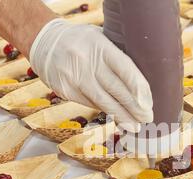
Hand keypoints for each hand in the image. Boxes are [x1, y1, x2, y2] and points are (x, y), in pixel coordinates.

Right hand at [30, 18, 153, 131]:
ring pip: (103, 102)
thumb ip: (116, 54)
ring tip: (135, 126)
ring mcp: (74, 78)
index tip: (148, 102)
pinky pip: (91, 104)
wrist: (44, 42)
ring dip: (122, 116)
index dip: (138, 88)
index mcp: (99, 45)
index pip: (124, 68)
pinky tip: (118, 118)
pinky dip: (106, 111)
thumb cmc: (82, 41)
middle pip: (116, 89)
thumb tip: (140, 83)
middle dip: (134, 107)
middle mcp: (86, 62)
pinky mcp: (66, 90)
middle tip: (147, 118)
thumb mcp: (99, 38)